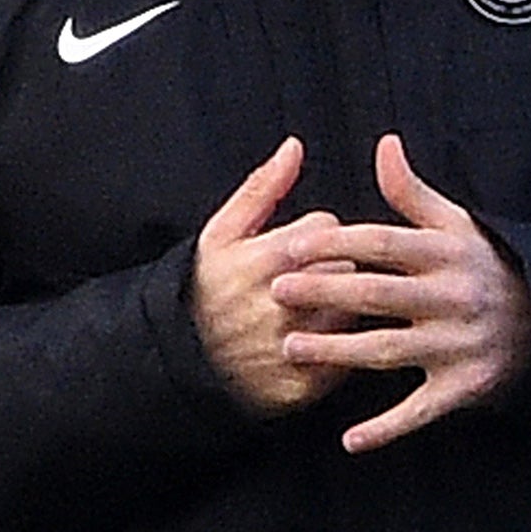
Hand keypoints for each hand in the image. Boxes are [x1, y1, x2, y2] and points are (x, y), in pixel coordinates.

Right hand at [192, 137, 355, 415]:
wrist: (179, 364)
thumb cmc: (205, 289)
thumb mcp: (221, 233)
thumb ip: (263, 188)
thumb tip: (295, 146)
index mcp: (269, 258)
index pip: (330, 229)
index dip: (319, 236)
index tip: (299, 249)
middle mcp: (286, 303)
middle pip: (346, 269)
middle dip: (334, 271)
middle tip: (309, 283)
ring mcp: (296, 345)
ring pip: (351, 313)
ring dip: (342, 311)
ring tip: (314, 313)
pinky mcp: (304, 384)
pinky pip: (347, 358)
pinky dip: (341, 351)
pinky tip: (321, 345)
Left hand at [272, 134, 530, 453]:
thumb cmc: (485, 263)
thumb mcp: (457, 223)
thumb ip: (412, 192)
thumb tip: (384, 144)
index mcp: (447, 254)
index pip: (385, 244)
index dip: (338, 243)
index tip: (292, 245)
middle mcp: (452, 297)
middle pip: (379, 295)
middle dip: (327, 292)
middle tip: (277, 292)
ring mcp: (458, 344)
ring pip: (389, 351)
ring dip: (339, 353)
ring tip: (292, 348)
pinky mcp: (464, 386)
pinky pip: (420, 410)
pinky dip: (386, 429)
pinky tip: (349, 441)